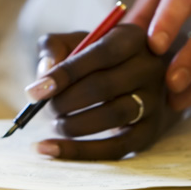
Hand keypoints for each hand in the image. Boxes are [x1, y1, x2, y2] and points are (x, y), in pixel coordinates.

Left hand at [26, 24, 178, 160]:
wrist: (134, 79)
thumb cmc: (96, 58)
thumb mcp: (76, 41)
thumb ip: (54, 46)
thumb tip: (45, 72)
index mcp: (132, 38)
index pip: (101, 53)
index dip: (66, 72)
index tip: (35, 91)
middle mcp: (151, 67)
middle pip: (105, 86)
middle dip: (66, 100)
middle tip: (46, 107)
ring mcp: (155, 101)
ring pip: (113, 115)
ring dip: (74, 124)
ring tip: (55, 123)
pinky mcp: (150, 132)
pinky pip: (116, 147)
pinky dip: (80, 152)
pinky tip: (51, 149)